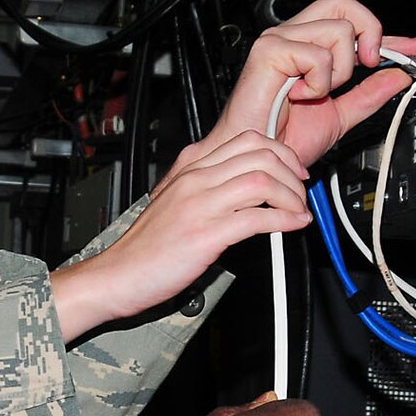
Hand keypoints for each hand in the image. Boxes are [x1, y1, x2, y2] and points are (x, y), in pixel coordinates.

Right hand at [49, 134, 308, 339]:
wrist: (115, 275)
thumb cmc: (144, 248)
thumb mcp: (175, 204)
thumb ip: (206, 191)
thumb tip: (245, 192)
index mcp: (188, 169)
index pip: (246, 140)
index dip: (280, 153)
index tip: (292, 172)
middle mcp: (194, 180)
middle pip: (260, 155)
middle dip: (292, 174)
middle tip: (300, 193)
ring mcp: (199, 205)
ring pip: (263, 181)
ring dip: (292, 197)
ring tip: (298, 211)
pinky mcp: (205, 235)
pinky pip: (257, 218)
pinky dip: (284, 220)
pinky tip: (292, 226)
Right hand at [201, 0, 415, 167]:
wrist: (261, 160)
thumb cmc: (283, 140)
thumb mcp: (340, 115)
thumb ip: (368, 94)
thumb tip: (398, 77)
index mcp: (306, 48)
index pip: (353, 25)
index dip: (388, 35)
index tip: (415, 47)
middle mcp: (292, 36)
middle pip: (344, 2)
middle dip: (368, 31)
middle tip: (368, 65)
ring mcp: (279, 40)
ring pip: (339, 29)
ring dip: (340, 70)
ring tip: (317, 92)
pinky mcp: (269, 51)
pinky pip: (318, 56)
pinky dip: (318, 83)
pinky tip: (300, 95)